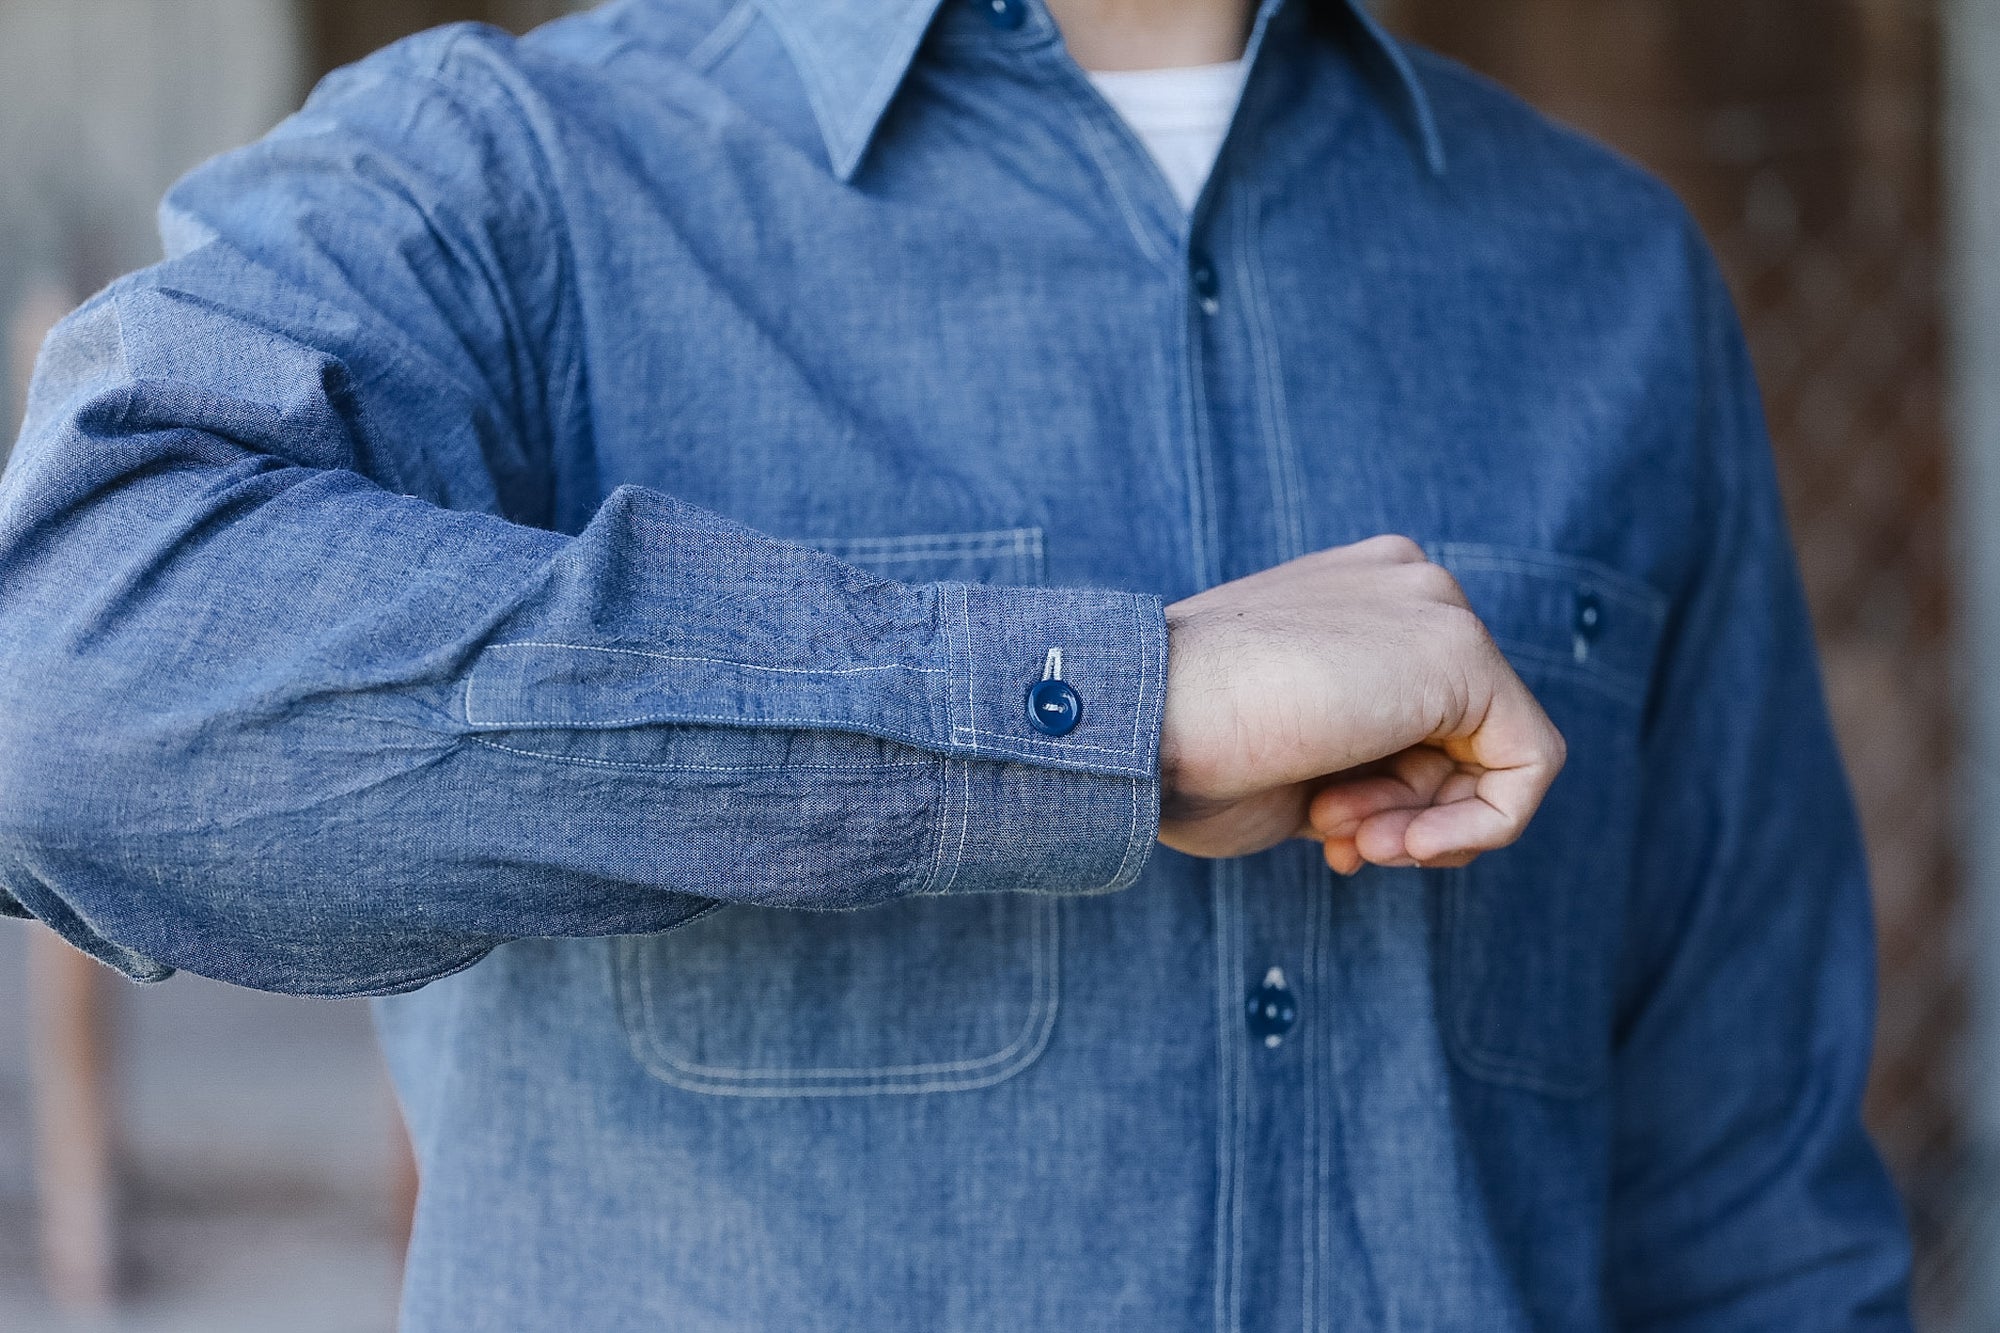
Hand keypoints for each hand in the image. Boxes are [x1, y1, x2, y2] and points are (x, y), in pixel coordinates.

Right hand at [1156, 536, 1564, 871]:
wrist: (1140, 722)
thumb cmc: (1186, 750)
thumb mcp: (1293, 751)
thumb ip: (1361, 760)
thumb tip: (1417, 817)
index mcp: (1356, 596)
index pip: (1423, 714)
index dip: (1390, 795)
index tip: (1328, 831)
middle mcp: (1404, 585)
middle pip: (1465, 734)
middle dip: (1407, 812)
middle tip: (1340, 842)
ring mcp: (1434, 607)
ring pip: (1499, 752)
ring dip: (1423, 825)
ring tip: (1342, 832)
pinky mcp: (1460, 652)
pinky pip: (1529, 763)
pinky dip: (1478, 828)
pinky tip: (1399, 842)